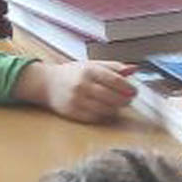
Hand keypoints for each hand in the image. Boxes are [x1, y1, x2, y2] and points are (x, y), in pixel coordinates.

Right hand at [15, 60, 136, 123]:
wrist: (47, 83)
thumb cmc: (72, 73)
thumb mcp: (92, 64)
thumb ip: (114, 67)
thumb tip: (134, 69)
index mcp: (89, 70)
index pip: (115, 81)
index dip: (128, 88)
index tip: (134, 91)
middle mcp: (82, 85)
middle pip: (112, 97)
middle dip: (125, 100)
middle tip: (129, 99)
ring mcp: (77, 100)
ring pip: (105, 109)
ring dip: (115, 108)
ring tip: (117, 103)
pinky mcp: (72, 113)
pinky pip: (95, 118)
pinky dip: (103, 115)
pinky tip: (104, 109)